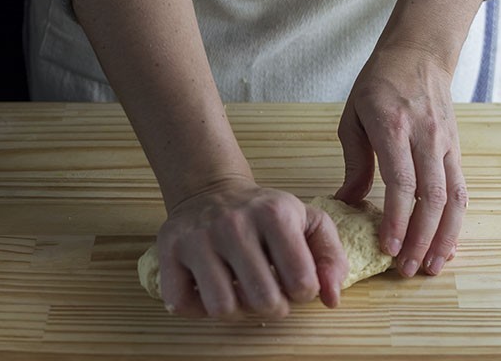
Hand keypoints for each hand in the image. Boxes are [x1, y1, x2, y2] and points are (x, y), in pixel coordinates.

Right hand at [157, 177, 348, 319]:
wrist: (211, 190)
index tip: (293, 279)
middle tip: (268, 290)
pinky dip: (198, 308)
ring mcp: (197, 237)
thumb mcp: (308, 221)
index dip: (303, 292)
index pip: (302, 284)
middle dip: (273, 306)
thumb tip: (331, 299)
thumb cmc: (265, 214)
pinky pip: (183, 304)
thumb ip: (331, 258)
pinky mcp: (169, 250)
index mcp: (274, 214)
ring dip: (236, 311)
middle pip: (263, 301)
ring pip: (222, 308)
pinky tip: (210, 289)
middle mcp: (233, 223)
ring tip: (239, 291)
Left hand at [335, 44, 467, 277]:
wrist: (418, 55)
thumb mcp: (353, 118)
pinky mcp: (456, 148)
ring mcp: (446, 143)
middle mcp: (425, 137)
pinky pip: (461, 188)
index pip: (401, 182)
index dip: (396, 219)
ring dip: (444, 236)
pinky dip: (457, 219)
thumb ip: (354, 162)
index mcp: (393, 128)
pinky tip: (448, 241)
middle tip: (406, 268)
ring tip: (430, 265)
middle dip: (420, 238)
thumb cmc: (378, 85)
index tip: (388, 247)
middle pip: (431, 197)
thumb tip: (348, 203)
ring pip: (453, 198)